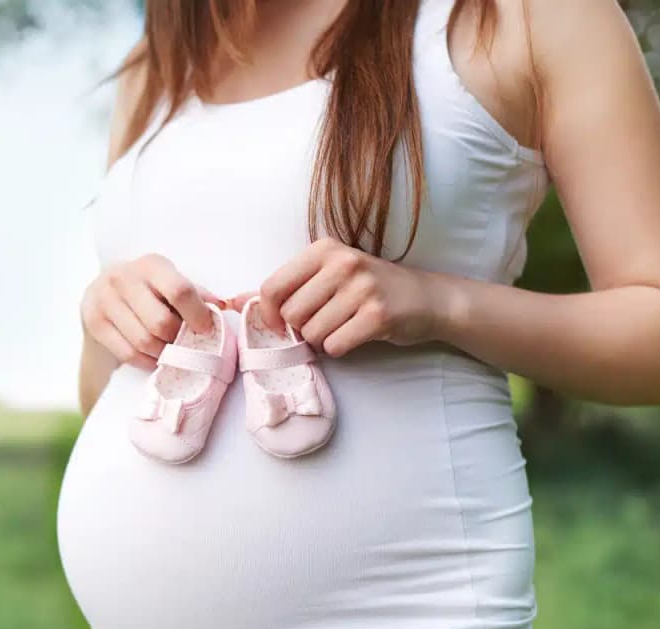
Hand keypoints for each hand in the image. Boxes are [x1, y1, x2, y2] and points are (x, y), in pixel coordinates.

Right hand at [81, 253, 225, 369]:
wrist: (102, 289)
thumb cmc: (147, 287)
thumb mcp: (169, 281)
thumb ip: (195, 293)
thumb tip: (222, 306)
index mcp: (151, 265)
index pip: (180, 291)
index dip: (197, 314)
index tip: (205, 329)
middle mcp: (124, 278)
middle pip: (161, 323)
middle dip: (178, 340)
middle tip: (185, 344)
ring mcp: (105, 300)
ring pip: (144, 342)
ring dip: (163, 354)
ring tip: (170, 352)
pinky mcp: (94, 322)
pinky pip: (127, 353)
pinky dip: (146, 361)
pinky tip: (154, 358)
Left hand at [230, 238, 446, 356]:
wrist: (427, 299)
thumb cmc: (369, 288)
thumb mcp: (327, 276)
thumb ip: (283, 287)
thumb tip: (233, 301)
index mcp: (323, 249)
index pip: (272, 288)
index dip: (269, 314)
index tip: (281, 323)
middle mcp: (342, 263)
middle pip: (290, 315)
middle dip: (302, 328)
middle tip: (325, 322)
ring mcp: (362, 287)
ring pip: (312, 333)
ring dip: (323, 340)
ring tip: (344, 326)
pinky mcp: (378, 314)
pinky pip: (336, 345)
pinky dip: (341, 348)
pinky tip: (357, 334)